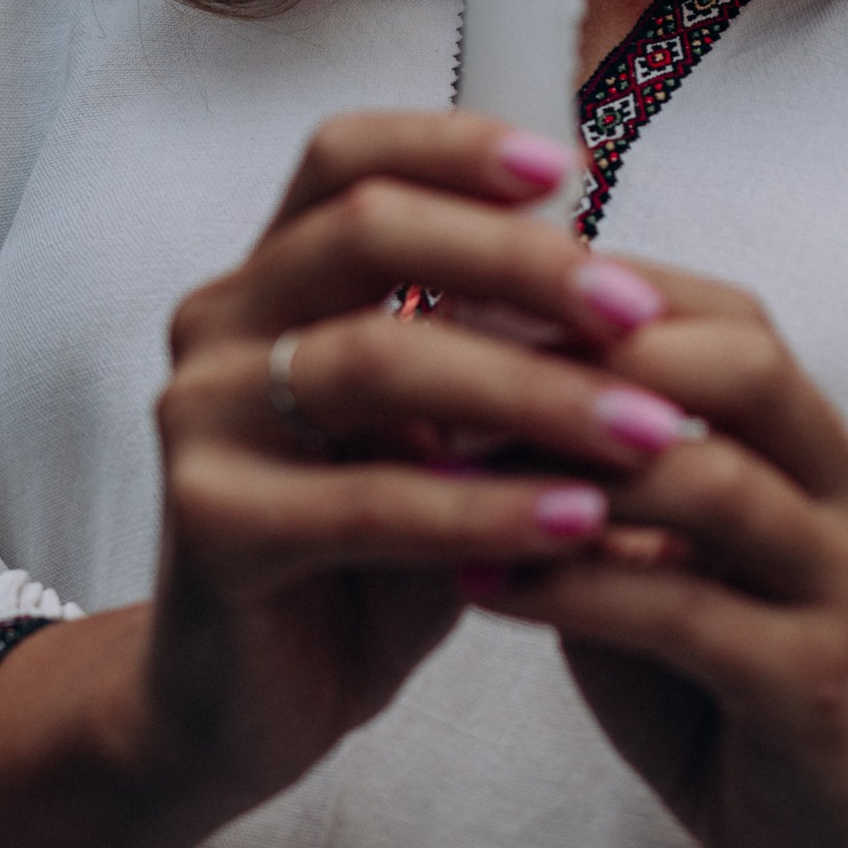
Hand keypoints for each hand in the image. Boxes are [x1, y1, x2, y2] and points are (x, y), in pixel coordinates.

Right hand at [0, 111, 705, 847]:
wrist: (247, 704)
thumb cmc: (362, 552)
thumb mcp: (437, 433)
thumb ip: (490, 352)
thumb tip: (626, 286)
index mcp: (271, 276)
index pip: (346, 156)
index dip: (454, 143)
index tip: (576, 172)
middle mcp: (219, 324)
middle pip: (365, 228)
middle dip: (519, 260)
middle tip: (639, 311)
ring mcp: (199, 419)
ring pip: (376, 359)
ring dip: (530, 390)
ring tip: (648, 431)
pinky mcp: (210, 524)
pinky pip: (368, 502)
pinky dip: (486, 509)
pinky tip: (579, 523)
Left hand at [478, 263, 847, 847]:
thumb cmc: (712, 682)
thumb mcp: (645, 554)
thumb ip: (585, 471)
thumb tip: (449, 373)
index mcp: (813, 442)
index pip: (723, 313)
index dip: (600, 290)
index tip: (464, 292)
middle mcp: (847, 492)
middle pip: (742, 362)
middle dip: (591, 358)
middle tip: (455, 367)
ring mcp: (843, 585)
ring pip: (712, 482)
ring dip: (566, 471)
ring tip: (444, 476)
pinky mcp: (813, 682)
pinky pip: (684, 612)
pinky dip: (572, 588)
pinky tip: (479, 587)